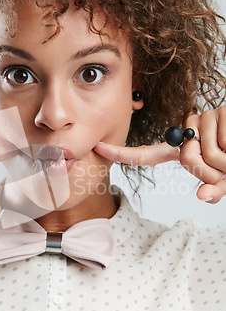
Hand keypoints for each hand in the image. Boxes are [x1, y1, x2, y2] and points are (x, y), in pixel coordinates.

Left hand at [93, 106, 225, 203]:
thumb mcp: (225, 180)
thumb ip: (215, 189)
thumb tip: (202, 197)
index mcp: (181, 149)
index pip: (147, 154)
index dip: (122, 154)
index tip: (98, 148)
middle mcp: (187, 131)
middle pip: (186, 159)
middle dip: (211, 170)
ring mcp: (202, 119)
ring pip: (205, 153)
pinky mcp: (219, 112)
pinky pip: (222, 143)